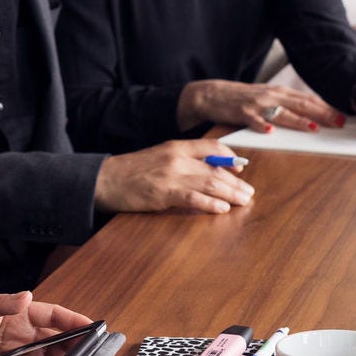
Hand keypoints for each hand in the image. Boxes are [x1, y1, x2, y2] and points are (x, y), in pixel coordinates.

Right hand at [94, 139, 254, 214]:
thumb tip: (208, 173)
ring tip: (243, 201)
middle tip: (249, 193)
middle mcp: (176, 158)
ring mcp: (170, 175)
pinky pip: (193, 198)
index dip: (230, 157)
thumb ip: (183, 162)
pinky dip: (210, 203)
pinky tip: (222, 208)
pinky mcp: (163, 193)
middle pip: (215, 168)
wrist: (106, 179)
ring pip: (209, 183)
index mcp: (176, 146)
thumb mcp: (159, 158)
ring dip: (230, 194)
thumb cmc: (132, 172)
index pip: (212, 146)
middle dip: (236, 182)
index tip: (241, 168)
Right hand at [176, 79, 343, 133]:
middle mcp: (271, 96)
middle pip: (300, 104)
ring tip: (313, 127)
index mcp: (279, 93)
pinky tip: (270, 130)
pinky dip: (262, 125)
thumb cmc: (242, 99)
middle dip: (320, 113)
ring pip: (281, 112)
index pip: (307, 99)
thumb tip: (310, 113)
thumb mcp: (267, 97)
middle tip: (338, 123)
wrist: (212, 94)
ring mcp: (256, 104)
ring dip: (298, 120)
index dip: (326, 107)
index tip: (343, 116)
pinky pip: (253, 120)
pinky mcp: (241, 113)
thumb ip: (286, 104)